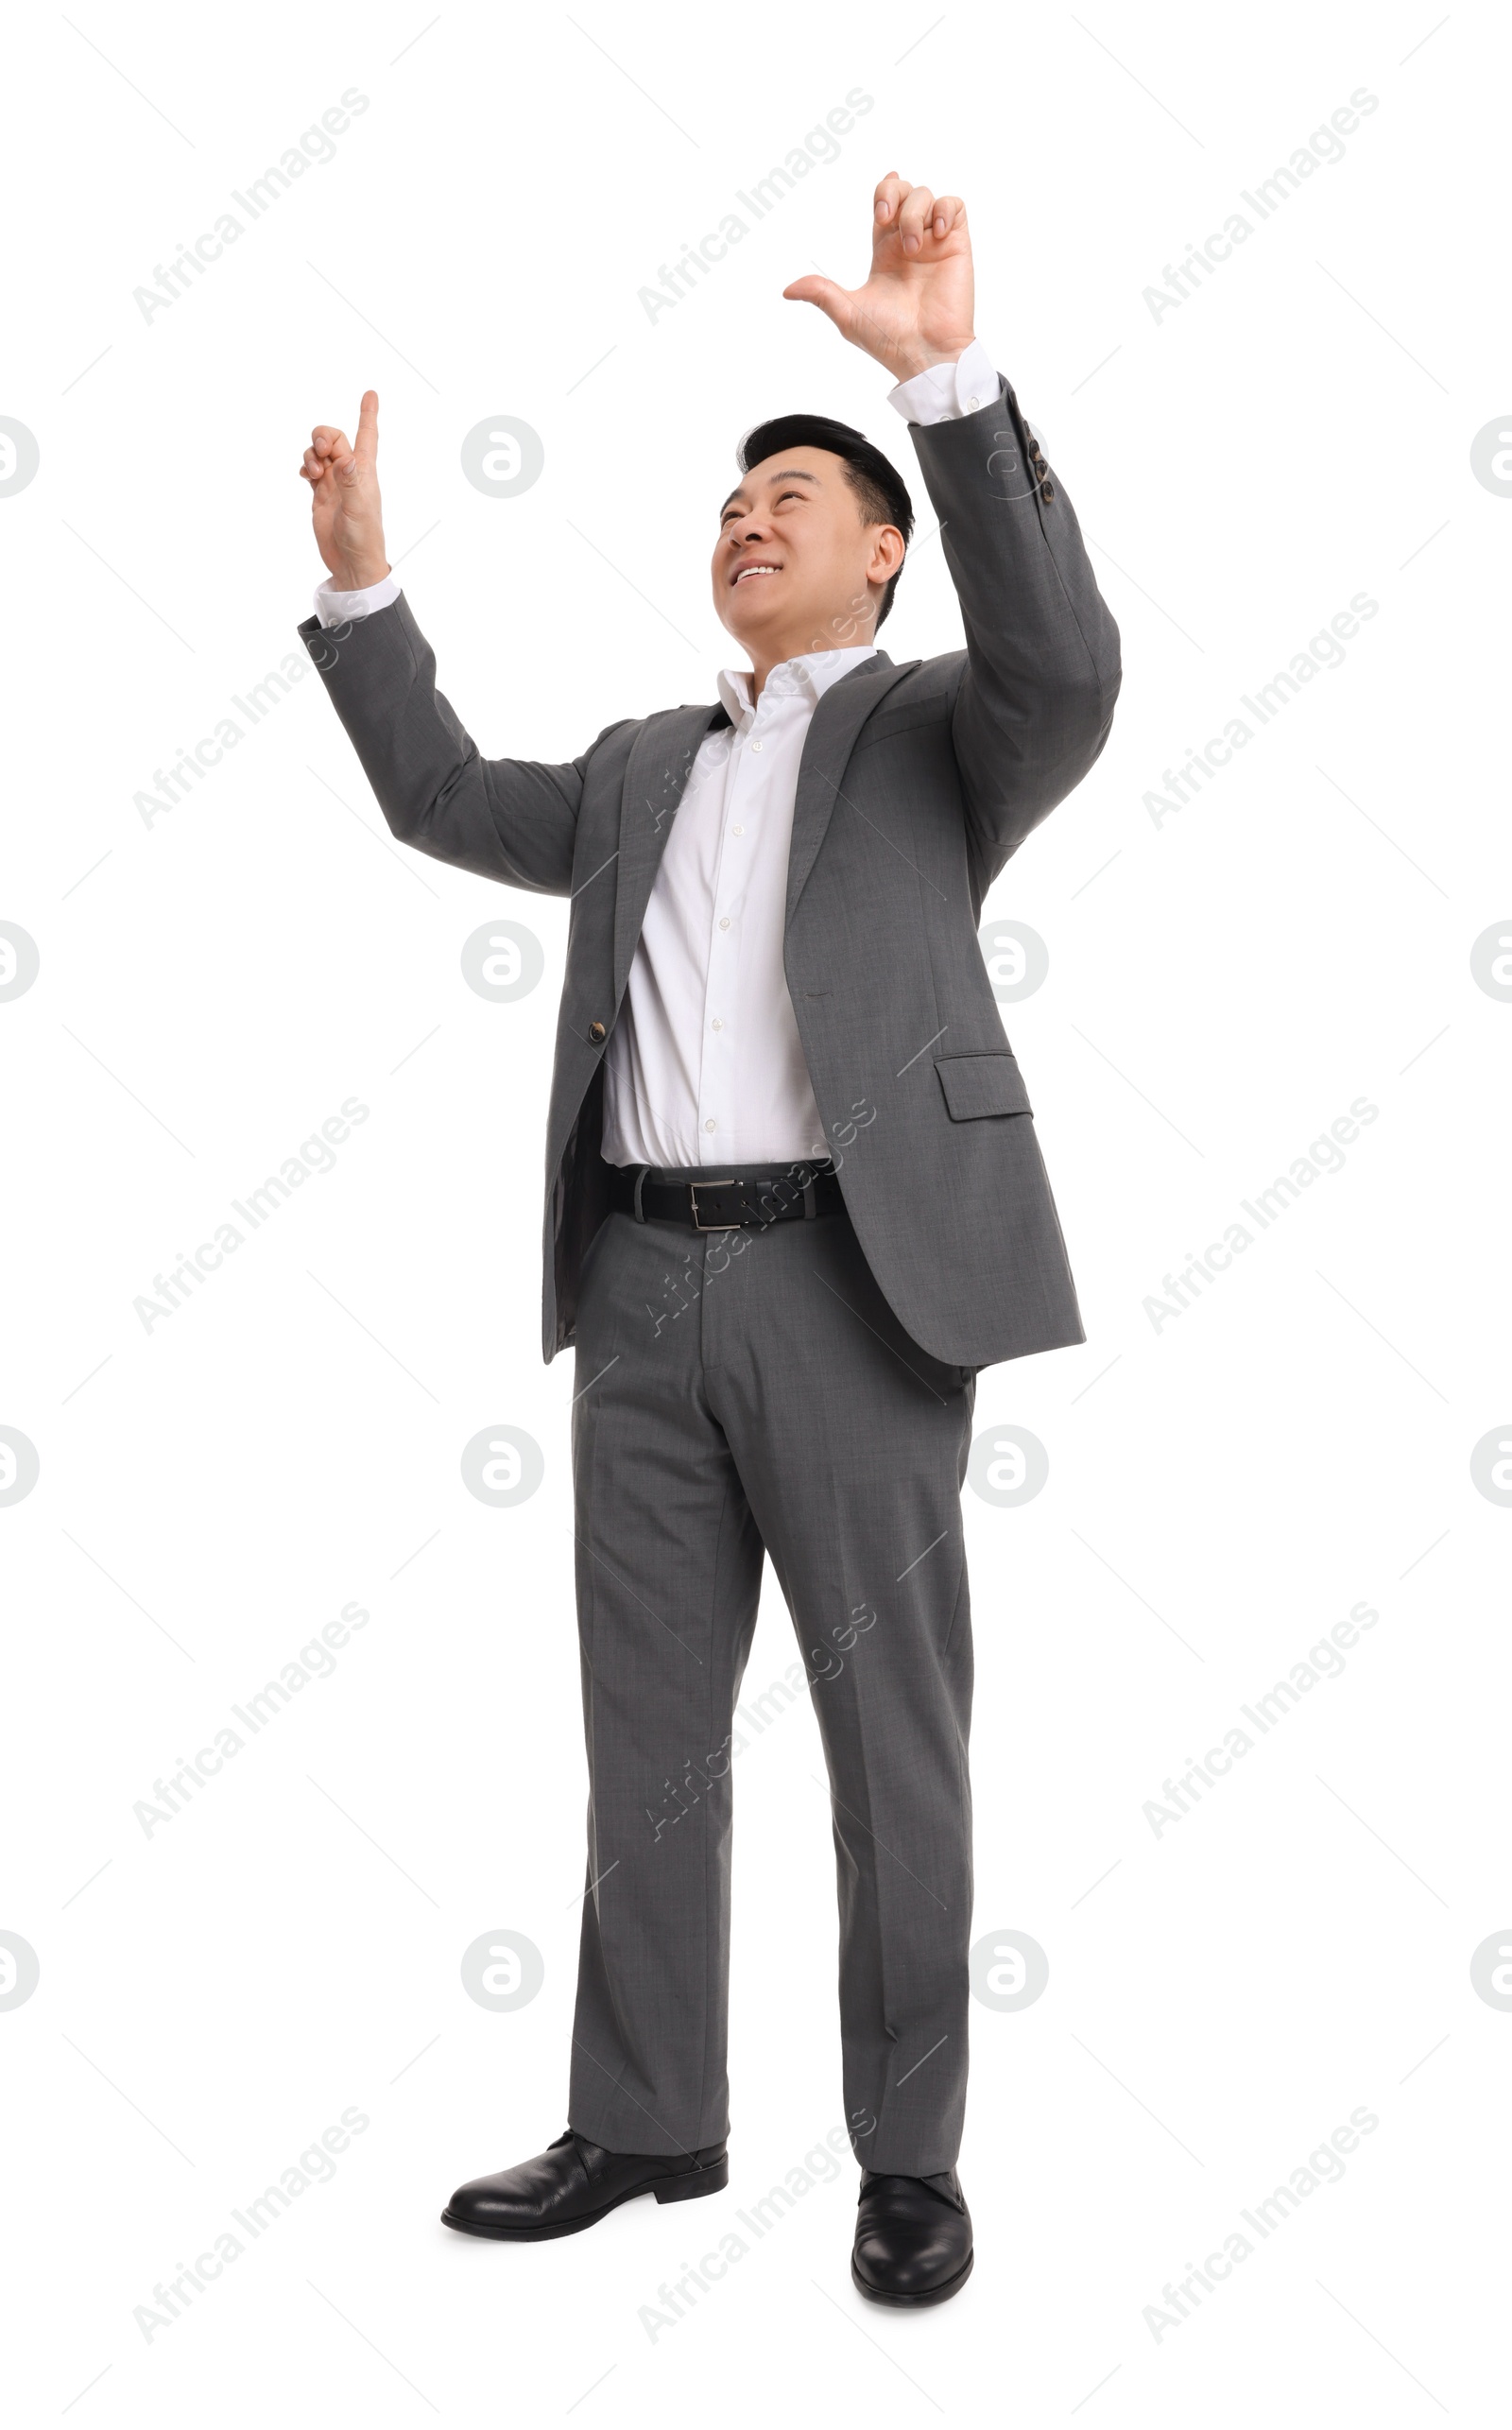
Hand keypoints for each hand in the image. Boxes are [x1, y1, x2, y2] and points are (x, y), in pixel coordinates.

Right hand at [299, 390, 389, 588]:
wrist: (351, 564)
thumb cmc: (363, 539)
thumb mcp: (358, 510)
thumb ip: (351, 482)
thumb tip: (346, 458)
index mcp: (363, 472)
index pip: (367, 436)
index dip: (368, 414)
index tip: (371, 393)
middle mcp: (349, 473)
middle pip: (334, 437)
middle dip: (322, 436)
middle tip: (320, 451)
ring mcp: (334, 483)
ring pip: (319, 452)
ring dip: (311, 455)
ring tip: (314, 475)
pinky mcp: (321, 495)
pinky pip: (310, 469)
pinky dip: (305, 467)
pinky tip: (305, 477)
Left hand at [782, 172, 974, 382]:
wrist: (925, 354)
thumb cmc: (890, 340)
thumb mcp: (849, 314)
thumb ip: (821, 294)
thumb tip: (787, 290)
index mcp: (885, 253)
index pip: (885, 205)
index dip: (883, 190)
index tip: (878, 205)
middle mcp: (910, 243)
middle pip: (905, 191)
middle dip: (893, 192)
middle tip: (885, 218)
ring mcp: (935, 243)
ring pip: (927, 196)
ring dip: (914, 213)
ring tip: (912, 249)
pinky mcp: (957, 246)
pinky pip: (955, 206)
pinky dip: (944, 210)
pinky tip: (936, 235)